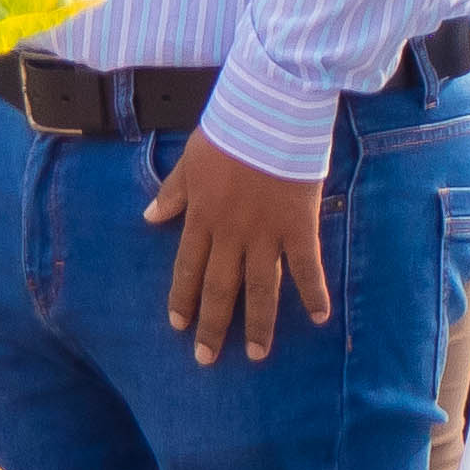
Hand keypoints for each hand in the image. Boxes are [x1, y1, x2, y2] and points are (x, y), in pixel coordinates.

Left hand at [148, 134, 329, 363]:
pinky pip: (307, 267)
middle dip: (213, 326)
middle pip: (220, 288)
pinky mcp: (299, 226)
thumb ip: (172, 193)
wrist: (270, 111)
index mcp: (202, 217)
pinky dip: (313, 292)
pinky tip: (319, 318)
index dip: (183, 297)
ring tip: (258, 354)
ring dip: (259, 324)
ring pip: (260, 288)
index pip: (187, 267)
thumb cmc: (230, 130)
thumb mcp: (190, 160)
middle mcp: (231, 233)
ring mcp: (266, 233)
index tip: (178, 325)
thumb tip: (150, 218)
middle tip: (207, 358)